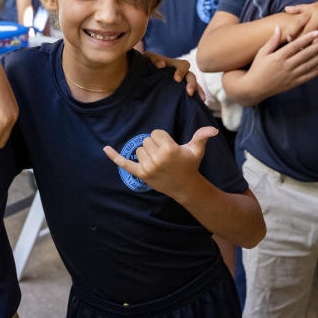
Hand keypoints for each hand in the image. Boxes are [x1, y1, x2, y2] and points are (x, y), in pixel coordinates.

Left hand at [102, 127, 216, 200]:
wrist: (184, 187)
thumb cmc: (190, 165)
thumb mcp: (196, 150)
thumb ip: (201, 137)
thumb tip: (213, 129)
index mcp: (169, 150)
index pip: (156, 133)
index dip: (162, 138)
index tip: (170, 147)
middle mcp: (157, 159)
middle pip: (146, 140)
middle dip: (155, 145)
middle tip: (165, 156)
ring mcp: (147, 167)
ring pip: (139, 149)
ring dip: (147, 152)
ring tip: (159, 161)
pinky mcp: (140, 174)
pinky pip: (124, 163)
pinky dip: (114, 156)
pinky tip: (105, 148)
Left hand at [142, 51, 202, 98]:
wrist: (145, 73)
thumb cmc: (148, 63)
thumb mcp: (148, 59)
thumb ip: (153, 59)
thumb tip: (161, 65)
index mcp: (175, 64)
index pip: (183, 65)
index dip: (181, 71)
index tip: (176, 79)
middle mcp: (182, 73)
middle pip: (191, 76)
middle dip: (191, 84)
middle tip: (189, 93)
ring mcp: (183, 82)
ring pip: (194, 85)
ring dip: (198, 91)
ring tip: (201, 100)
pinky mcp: (182, 90)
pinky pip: (192, 93)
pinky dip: (197, 97)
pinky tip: (199, 104)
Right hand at [242, 26, 317, 97]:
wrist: (254, 88)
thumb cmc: (257, 68)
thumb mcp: (262, 53)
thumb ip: (272, 41)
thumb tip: (278, 28)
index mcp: (278, 57)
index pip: (295, 45)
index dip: (307, 38)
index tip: (316, 32)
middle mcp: (286, 66)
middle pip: (305, 54)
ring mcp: (291, 75)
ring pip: (309, 64)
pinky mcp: (293, 83)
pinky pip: (308, 76)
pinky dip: (317, 70)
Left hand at [286, 0, 317, 53]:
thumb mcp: (314, 5)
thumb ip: (300, 9)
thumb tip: (286, 9)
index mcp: (312, 9)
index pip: (299, 22)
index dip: (292, 32)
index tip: (288, 39)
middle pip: (308, 31)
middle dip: (302, 42)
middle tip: (297, 51)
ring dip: (314, 47)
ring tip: (309, 54)